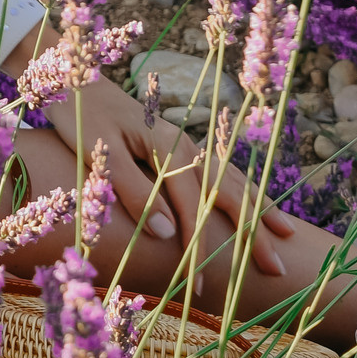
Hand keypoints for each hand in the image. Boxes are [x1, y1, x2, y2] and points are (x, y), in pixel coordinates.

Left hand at [41, 70, 298, 278]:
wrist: (70, 73)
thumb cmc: (80, 114)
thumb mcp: (99, 153)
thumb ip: (133, 191)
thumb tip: (171, 234)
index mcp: (168, 147)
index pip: (191, 207)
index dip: (197, 248)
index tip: (200, 284)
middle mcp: (185, 143)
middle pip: (227, 192)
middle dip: (253, 232)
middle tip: (276, 269)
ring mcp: (184, 141)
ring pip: (231, 179)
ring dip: (258, 209)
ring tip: (286, 235)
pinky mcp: (176, 141)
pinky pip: (220, 168)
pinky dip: (242, 188)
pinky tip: (253, 199)